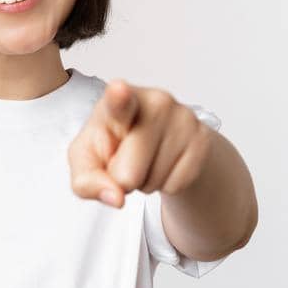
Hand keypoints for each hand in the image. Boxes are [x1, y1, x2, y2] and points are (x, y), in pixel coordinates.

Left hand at [68, 79, 213, 208]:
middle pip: (129, 173)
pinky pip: (177, 185)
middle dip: (122, 179)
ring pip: (154, 181)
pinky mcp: (202, 139)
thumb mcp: (86, 163)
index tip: (118, 89)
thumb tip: (116, 198)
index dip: (118, 97)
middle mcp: (154, 102)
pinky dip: (166, 185)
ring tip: (144, 160)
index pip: (118, 101)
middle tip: (124, 160)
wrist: (152, 142)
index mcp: (116, 102)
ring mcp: (183, 118)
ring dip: (145, 182)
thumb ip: (87, 182)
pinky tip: (162, 164)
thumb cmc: (111, 146)